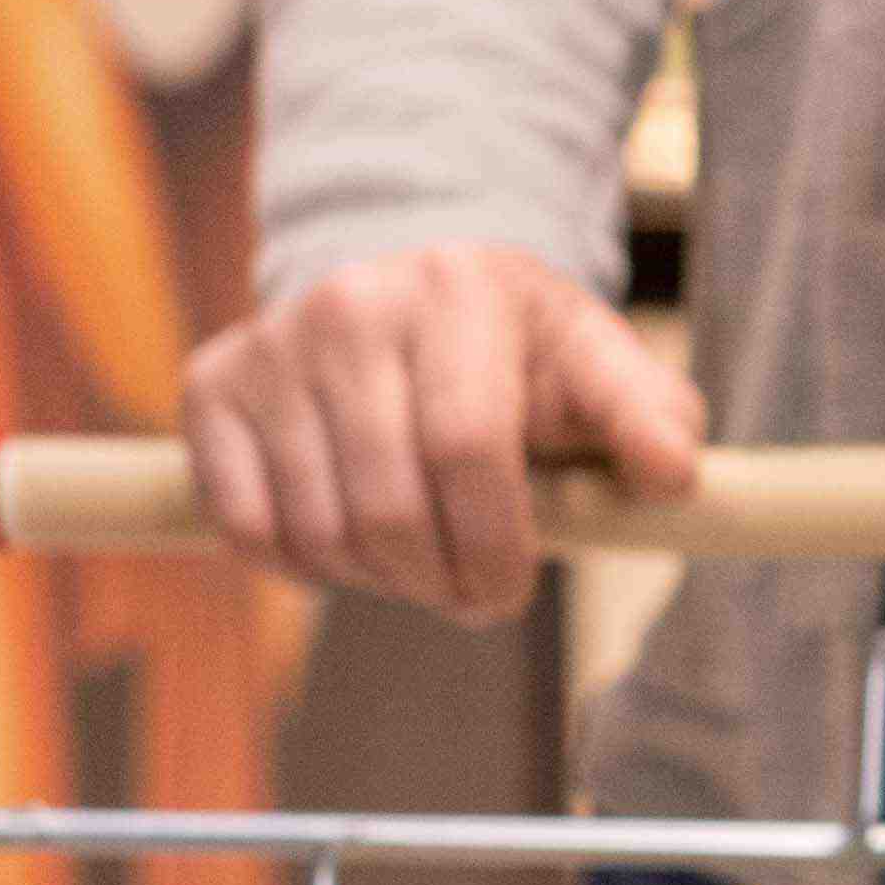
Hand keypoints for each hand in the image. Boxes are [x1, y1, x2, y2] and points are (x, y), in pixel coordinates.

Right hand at [183, 241, 703, 627]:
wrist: (405, 289)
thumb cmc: (515, 350)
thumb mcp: (595, 363)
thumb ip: (649, 416)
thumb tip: (672, 477)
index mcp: (461, 295)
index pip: (467, 450)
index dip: (493, 547)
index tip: (512, 590)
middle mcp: (353, 306)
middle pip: (386, 504)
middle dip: (437, 582)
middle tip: (470, 596)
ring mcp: (272, 344)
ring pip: (315, 528)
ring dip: (375, 582)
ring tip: (419, 567)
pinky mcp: (212, 385)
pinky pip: (244, 525)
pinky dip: (301, 567)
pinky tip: (350, 548)